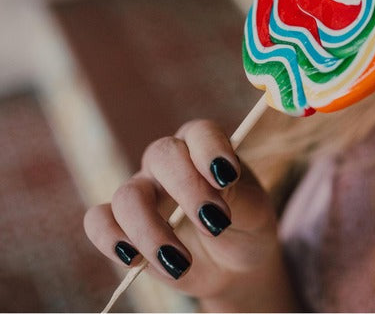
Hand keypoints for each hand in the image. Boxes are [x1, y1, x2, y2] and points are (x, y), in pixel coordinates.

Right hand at [84, 119, 296, 310]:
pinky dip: (110, 239)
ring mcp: (142, 191)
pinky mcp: (122, 224)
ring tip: (181, 261)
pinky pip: (98, 221)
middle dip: (187, 189)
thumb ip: (236, 194)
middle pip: (161, 155)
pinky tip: (135, 259)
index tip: (227, 178)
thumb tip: (214, 185)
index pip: (200, 132)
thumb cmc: (246, 226)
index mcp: (204, 147)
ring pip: (127, 195)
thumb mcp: (253, 210)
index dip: (210, 150)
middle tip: (214, 223)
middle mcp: (168, 163)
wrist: (233, 265)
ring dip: (151, 230)